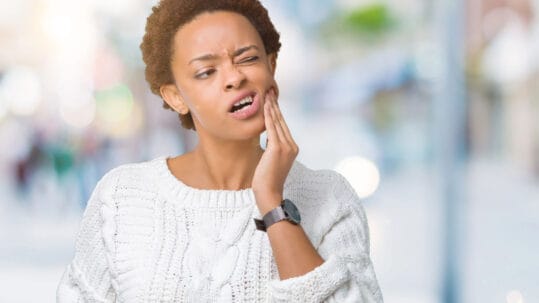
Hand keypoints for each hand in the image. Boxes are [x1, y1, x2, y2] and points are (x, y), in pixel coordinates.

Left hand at [252, 88, 298, 213]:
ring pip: (277, 122)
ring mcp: (287, 147)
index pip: (283, 126)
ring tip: (266, 94)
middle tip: (269, 91)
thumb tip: (269, 138)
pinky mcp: (278, 148)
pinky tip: (264, 106)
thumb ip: (273, 148)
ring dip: (271, 107)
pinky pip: (272, 128)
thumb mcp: (271, 160)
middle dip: (275, 105)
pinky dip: (268, 116)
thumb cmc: (266, 180)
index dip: (277, 112)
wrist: (269, 193)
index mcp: (292, 148)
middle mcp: (292, 146)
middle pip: (282, 121)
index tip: (271, 100)